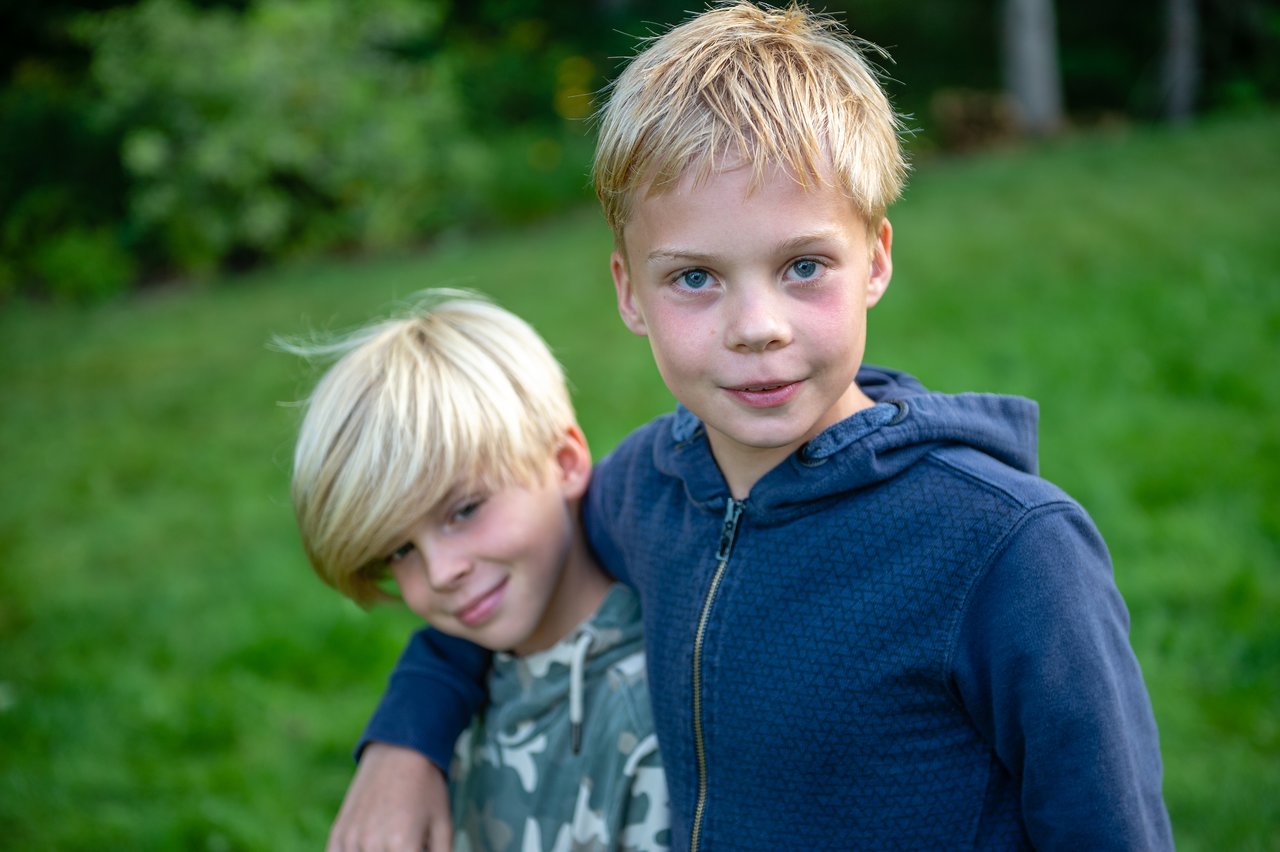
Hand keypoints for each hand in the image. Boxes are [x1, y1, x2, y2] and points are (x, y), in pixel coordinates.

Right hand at [326, 742, 451, 850]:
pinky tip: (369, 847)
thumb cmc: (426, 789)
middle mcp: (372, 845)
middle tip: (407, 843)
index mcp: (402, 846)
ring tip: (392, 841)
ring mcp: (351, 840)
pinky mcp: (338, 833)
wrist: (399, 751)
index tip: (418, 848)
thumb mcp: (443, 826)